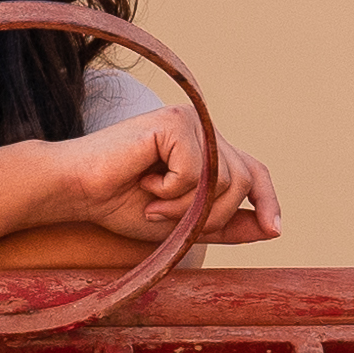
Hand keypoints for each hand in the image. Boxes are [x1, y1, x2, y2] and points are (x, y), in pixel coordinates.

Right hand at [69, 108, 283, 247]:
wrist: (77, 193)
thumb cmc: (121, 205)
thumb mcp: (183, 224)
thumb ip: (224, 225)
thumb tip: (272, 230)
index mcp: (206, 149)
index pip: (253, 171)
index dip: (268, 200)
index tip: (275, 230)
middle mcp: (203, 129)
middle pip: (242, 181)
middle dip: (210, 214)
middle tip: (163, 218)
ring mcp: (191, 122)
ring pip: (223, 180)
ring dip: (185, 206)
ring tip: (151, 201)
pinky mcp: (175, 122)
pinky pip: (197, 172)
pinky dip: (171, 190)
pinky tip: (143, 181)